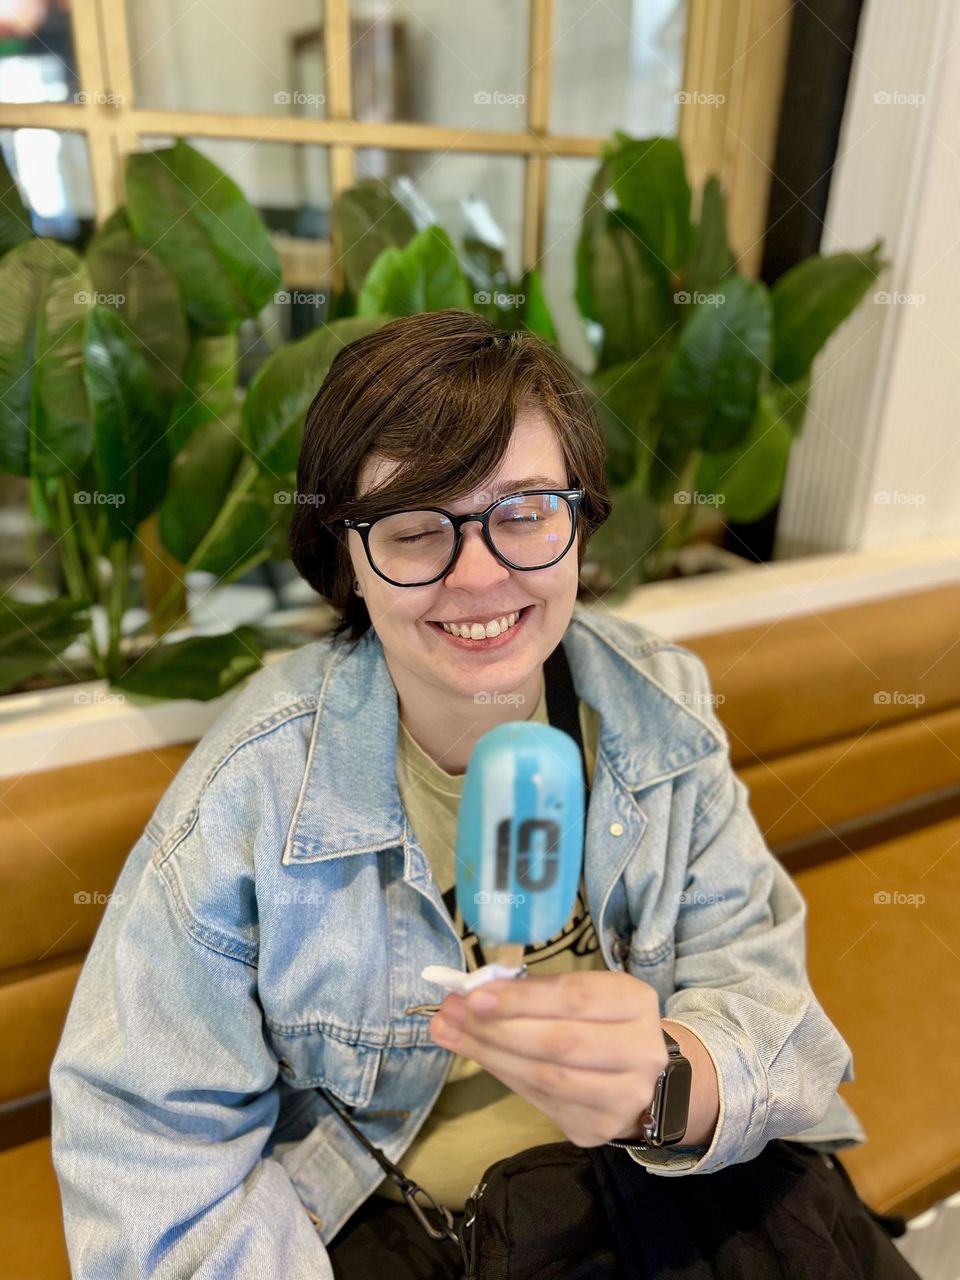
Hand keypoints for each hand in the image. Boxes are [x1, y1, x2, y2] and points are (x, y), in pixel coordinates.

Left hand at [428, 970, 669, 1147]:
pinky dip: (506, 1077)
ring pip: (546, 1078)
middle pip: (558, 1043)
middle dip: (497, 1028)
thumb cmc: (603, 1022)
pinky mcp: (599, 1128)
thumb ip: (537, 992)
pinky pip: (542, 1103)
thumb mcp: (583, 993)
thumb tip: (474, 991)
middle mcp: (640, 1052)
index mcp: (636, 1003)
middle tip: (452, 1014)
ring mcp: (623, 1097)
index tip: (473, 994)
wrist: (643, 1077)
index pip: (573, 999)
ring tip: (451, 1034)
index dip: (520, 998)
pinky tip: (481, 1058)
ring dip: (491, 1055)